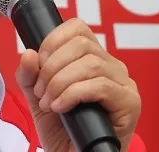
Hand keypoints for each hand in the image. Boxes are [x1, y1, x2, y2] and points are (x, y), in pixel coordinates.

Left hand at [16, 18, 140, 151]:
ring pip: (90, 64)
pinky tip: (60, 108)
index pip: (77, 29)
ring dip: (60, 82)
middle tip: (40, 90)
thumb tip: (29, 54)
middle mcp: (112, 67)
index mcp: (92, 59)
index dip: (53, 40)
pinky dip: (72, 94)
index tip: (38, 62)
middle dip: (52, 65)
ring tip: (48, 102)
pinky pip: (100, 86)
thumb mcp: (38, 98)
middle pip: (81, 44)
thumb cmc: (61, 129)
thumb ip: (29, 76)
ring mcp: (124, 85)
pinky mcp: (129, 103)